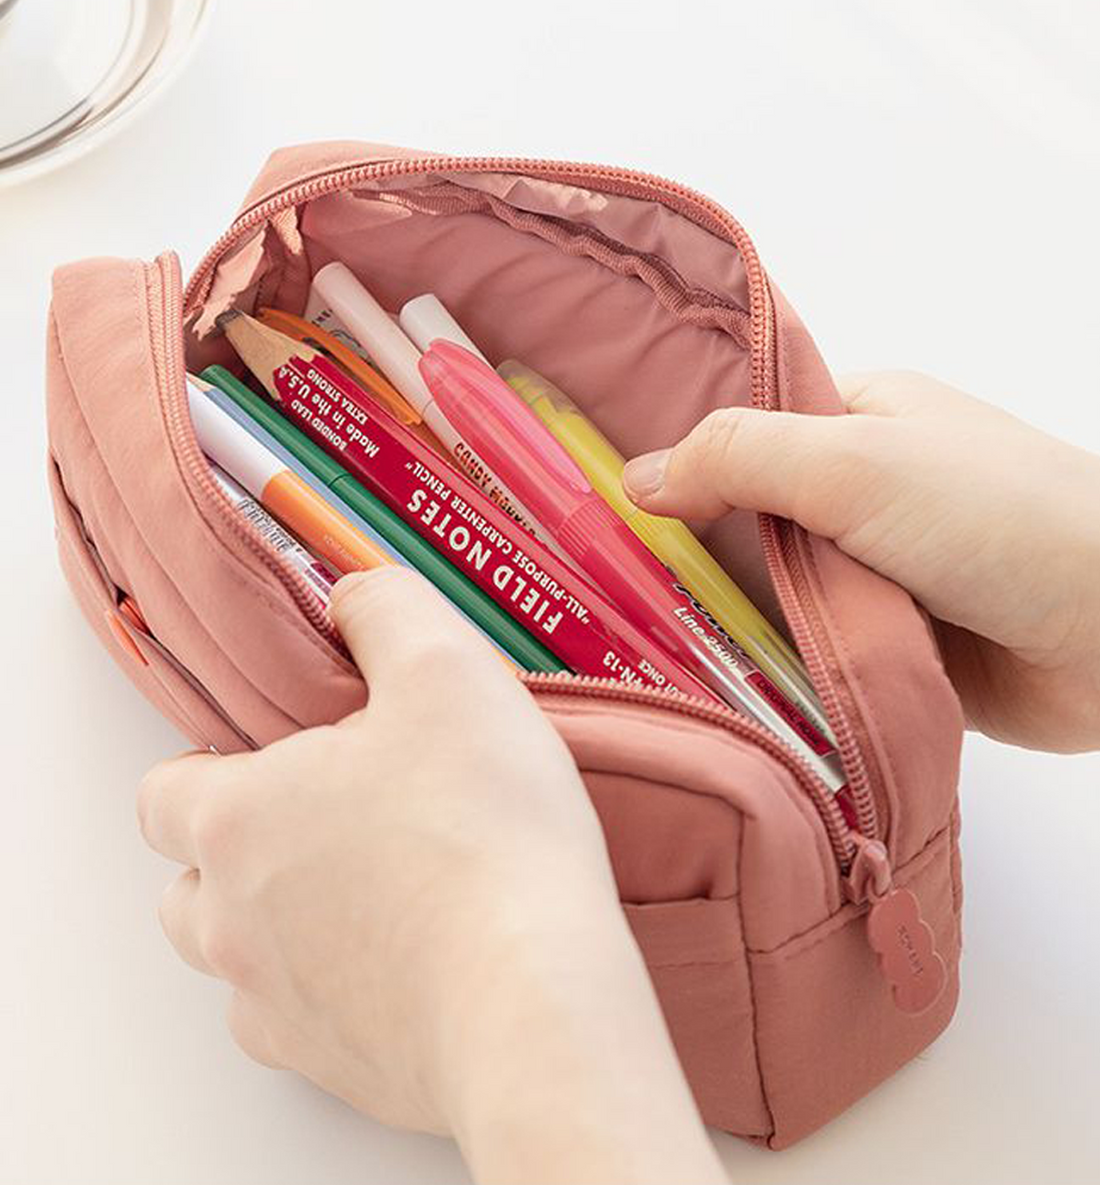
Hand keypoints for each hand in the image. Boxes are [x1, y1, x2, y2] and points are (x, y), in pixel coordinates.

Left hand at [137, 567, 724, 1184]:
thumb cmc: (484, 833)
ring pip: (237, 958)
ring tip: (370, 891)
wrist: (533, 1002)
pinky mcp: (333, 1067)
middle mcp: (229, 921)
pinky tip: (405, 958)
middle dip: (240, 848)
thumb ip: (387, 610)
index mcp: (236, 819)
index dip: (214, 763)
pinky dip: (332, 990)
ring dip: (278, 923)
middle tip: (334, 820)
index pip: (165, 789)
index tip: (283, 755)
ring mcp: (275, 1005)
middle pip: (189, 882)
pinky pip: (300, 1023)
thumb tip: (353, 596)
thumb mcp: (447, 670)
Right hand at [623, 371, 1099, 752]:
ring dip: (731, 615)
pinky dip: (770, 664)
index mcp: (857, 418)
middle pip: (745, 516)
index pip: (743, 425)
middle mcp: (863, 490)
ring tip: (634, 635)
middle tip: (603, 578)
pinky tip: (709, 678)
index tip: (601, 488)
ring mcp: (875, 570)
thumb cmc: (1000, 519)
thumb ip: (741, 458)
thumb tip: (635, 477)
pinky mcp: (888, 641)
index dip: (678, 454)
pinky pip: (805, 649)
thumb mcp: (856, 463)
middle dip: (691, 548)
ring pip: (770, 591)